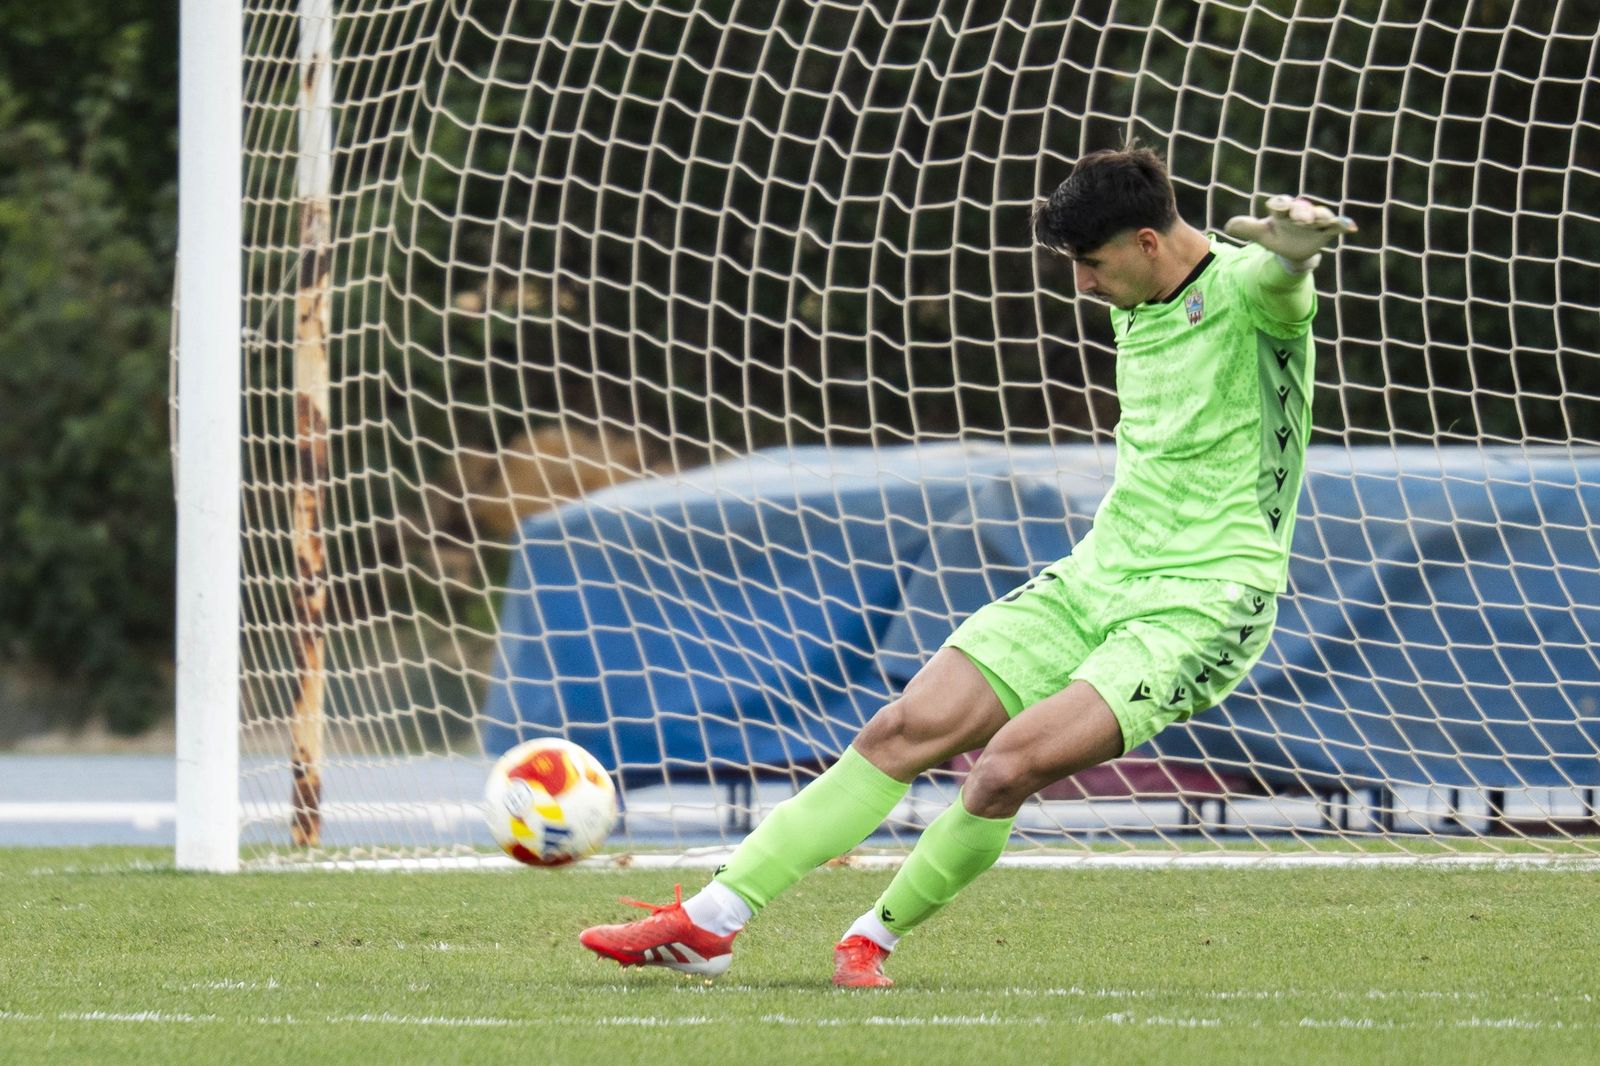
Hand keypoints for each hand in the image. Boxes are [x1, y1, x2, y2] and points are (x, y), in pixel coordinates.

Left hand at [1224, 195, 1356, 271]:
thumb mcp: (1261, 235)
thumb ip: (1246, 228)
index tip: (1275, 207)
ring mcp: (1315, 221)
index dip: (1279, 205)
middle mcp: (1300, 212)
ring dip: (1321, 216)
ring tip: (1322, 219)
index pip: (1281, 205)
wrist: (1291, 250)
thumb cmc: (1276, 237)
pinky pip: (1337, 225)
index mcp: (1282, 212)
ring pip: (1320, 215)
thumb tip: (1227, 226)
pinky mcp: (1327, 230)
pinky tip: (1352, 227)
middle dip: (1301, 212)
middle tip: (1300, 218)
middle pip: (1302, 208)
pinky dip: (1344, 224)